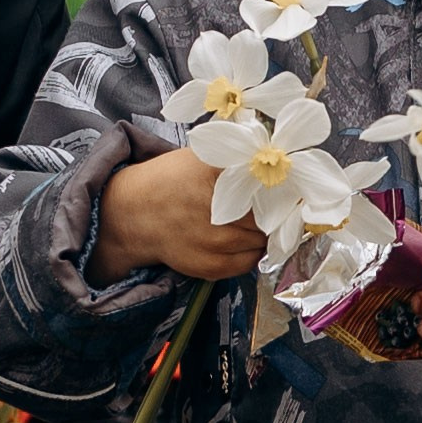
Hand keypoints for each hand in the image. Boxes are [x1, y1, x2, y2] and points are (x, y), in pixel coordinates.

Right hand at [87, 147, 266, 285]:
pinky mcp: (209, 266)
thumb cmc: (172, 179)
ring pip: (262, 240)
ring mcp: (213, 242)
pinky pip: (248, 263)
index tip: (287, 189)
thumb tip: (280, 166)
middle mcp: (215, 212)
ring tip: (253, 222)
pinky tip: (243, 239)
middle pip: (268, 216)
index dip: (281, 189)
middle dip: (274, 211)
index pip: (268, 187)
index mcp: (215, 177)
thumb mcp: (203, 157)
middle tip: (272, 206)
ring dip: (263, 232)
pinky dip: (252, 251)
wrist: (135, 212)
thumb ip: (238, 161)